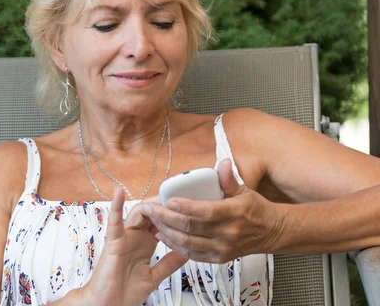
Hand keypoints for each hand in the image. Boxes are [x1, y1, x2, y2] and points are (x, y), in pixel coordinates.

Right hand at [77, 188, 186, 305]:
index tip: (188, 206)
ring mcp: (124, 238)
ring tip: (162, 196)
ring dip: (150, 204)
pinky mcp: (113, 242)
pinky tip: (119, 193)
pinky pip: (114, 222)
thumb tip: (186, 252)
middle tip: (180, 195)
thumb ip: (168, 264)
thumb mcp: (154, 277)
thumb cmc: (125, 293)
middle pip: (151, 213)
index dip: (174, 213)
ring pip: (137, 213)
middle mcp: (135, 237)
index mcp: (146, 244)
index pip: (161, 222)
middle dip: (165, 204)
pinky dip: (116, 206)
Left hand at [138, 159, 283, 262]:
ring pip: (187, 243)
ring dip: (166, 232)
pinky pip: (192, 255)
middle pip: (190, 228)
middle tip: (149, 209)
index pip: (205, 211)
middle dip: (165, 218)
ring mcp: (221, 249)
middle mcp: (226, 234)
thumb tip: (223, 162)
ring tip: (152, 221)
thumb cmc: (255, 210)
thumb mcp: (244, 191)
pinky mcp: (218, 258)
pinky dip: (175, 245)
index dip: (184, 207)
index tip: (167, 200)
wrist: (271, 233)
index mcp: (233, 214)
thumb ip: (228, 179)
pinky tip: (163, 235)